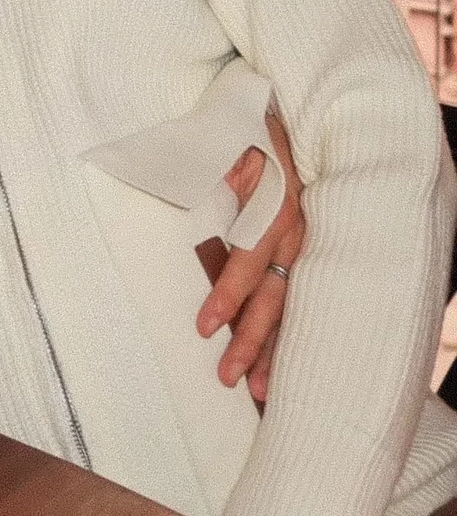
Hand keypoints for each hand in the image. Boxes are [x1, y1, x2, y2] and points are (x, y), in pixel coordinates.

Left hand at [198, 110, 306, 400]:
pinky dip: (294, 338)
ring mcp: (311, 248)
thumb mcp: (236, 139)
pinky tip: (281, 372)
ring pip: (295, 307)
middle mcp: (300, 234)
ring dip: (277, 350)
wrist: (303, 124)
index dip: (231, 291)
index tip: (206, 323)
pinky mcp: (313, 256)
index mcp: (278, 206)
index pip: (253, 257)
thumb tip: (203, 182)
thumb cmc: (255, 134)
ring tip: (259, 391)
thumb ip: (220, 164)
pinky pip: (305, 302)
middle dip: (252, 339)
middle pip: (276, 295)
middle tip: (227, 376)